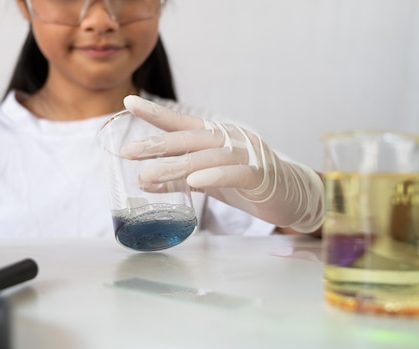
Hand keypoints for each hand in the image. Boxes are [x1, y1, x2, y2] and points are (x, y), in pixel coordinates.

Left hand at [122, 95, 323, 232]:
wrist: (292, 196)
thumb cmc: (246, 185)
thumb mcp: (205, 182)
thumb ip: (177, 178)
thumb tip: (141, 179)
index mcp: (215, 137)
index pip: (180, 123)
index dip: (155, 113)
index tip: (127, 102)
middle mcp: (228, 139)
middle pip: (187, 139)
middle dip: (156, 144)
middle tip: (127, 152)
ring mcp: (246, 154)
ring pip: (205, 157)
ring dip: (175, 165)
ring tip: (147, 174)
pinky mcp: (260, 175)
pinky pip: (233, 173)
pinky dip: (212, 176)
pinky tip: (193, 182)